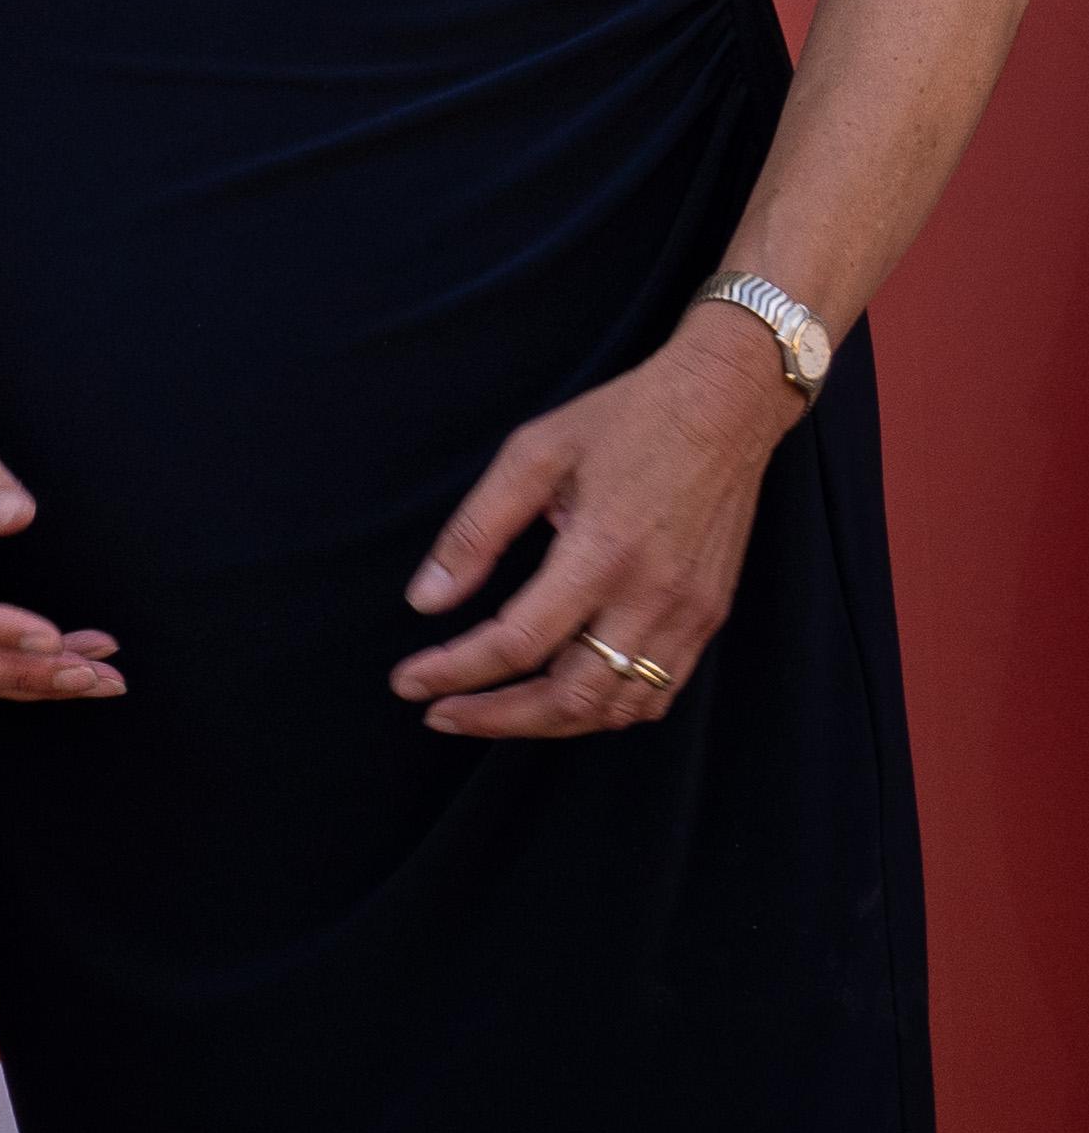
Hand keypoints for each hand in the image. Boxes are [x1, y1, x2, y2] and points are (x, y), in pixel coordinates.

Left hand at [394, 310, 795, 738]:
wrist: (724, 408)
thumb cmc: (622, 422)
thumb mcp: (530, 456)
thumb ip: (476, 532)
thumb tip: (426, 600)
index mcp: (601, 554)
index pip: (517, 643)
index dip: (455, 671)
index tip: (408, 682)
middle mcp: (652, 597)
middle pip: (570, 697)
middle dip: (497, 718)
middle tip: (440, 713)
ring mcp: (688, 614)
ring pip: (616, 708)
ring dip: (548, 724)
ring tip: (491, 713)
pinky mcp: (707, 617)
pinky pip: (657, 692)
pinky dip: (604, 710)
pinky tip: (561, 699)